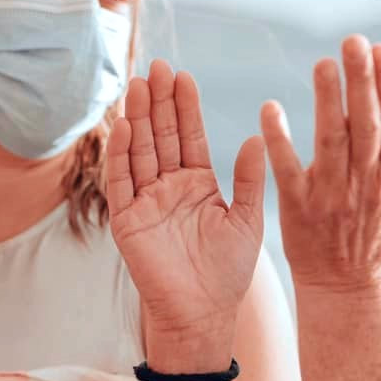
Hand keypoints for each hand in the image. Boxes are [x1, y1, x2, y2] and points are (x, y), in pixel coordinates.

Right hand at [105, 59, 266, 364]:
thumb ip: (250, 180)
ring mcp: (146, 202)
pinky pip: (122, 182)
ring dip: (137, 119)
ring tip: (138, 84)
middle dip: (159, 102)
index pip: (190, 136)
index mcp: (198, 183)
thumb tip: (258, 138)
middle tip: (157, 66)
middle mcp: (169, 187)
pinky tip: (124, 127)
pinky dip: (121, 155)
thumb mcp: (247, 220)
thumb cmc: (227, 272)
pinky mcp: (127, 221)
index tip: (183, 76)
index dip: (185, 107)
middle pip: (161, 136)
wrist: (204, 314)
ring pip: (139, 151)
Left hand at [261, 36, 380, 294]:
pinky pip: (288, 170)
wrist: (346, 284)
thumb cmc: (372, 229)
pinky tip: (270, 109)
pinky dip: (279, 140)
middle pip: (368, 126)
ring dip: (329, 102)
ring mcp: (332, 196)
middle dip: (363, 82)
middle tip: (353, 42)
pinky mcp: (298, 208)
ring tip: (323, 64)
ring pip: (333, 143)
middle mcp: (366, 183)